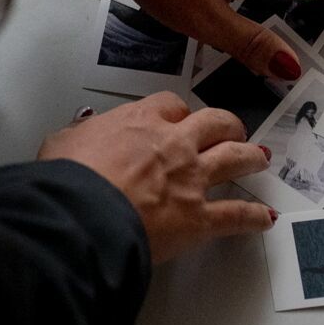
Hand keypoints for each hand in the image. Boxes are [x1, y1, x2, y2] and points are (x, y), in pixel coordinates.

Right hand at [38, 93, 273, 262]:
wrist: (82, 215)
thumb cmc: (69, 181)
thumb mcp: (60, 143)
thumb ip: (78, 135)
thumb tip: (77, 134)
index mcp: (140, 122)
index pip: (170, 106)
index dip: (179, 112)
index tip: (179, 118)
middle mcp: (174, 145)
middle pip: (215, 124)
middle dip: (227, 126)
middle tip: (231, 130)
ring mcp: (191, 180)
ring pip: (235, 159)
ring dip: (251, 157)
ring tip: (260, 158)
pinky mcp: (199, 219)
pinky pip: (236, 215)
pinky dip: (253, 217)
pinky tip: (263, 218)